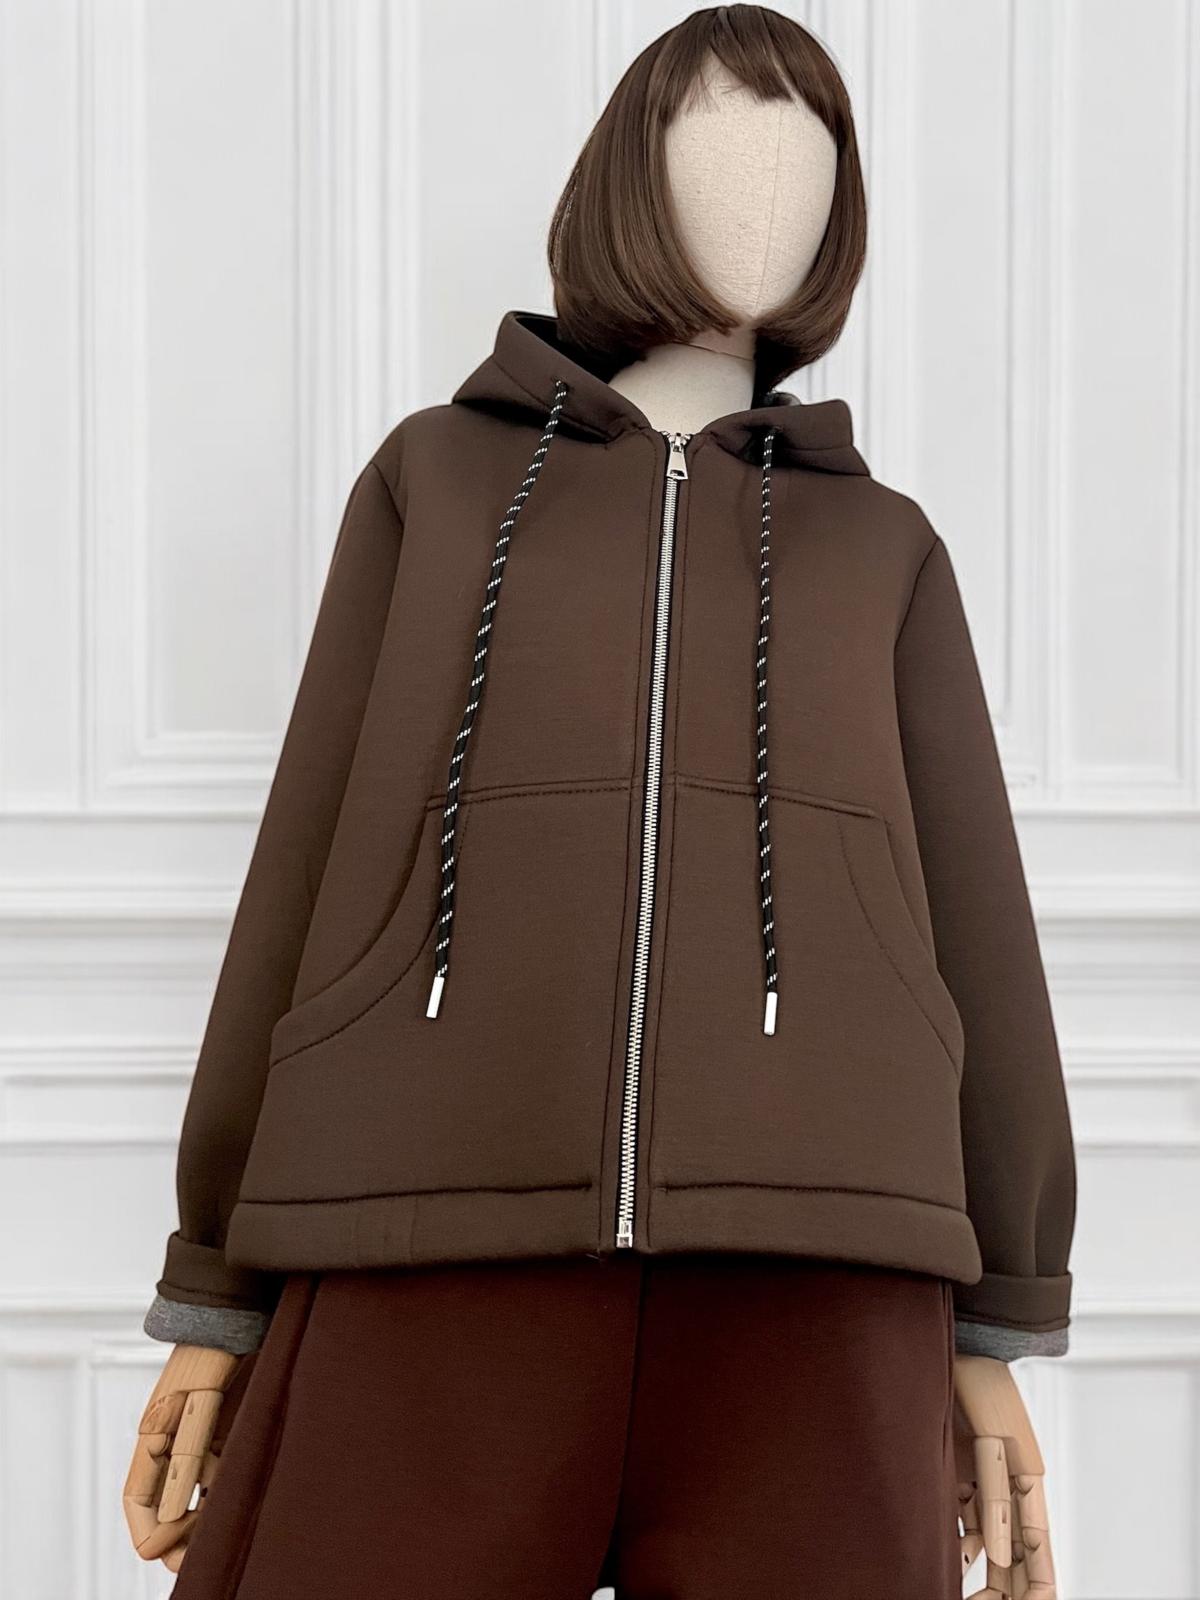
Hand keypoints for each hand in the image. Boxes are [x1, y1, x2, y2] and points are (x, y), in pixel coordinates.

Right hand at [123, 1343, 241, 1571]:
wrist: (233, 1314)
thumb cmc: (214, 1352)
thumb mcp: (200, 1405)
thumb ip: (188, 1454)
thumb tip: (170, 1513)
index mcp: (153, 1437)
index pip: (136, 1500)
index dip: (148, 1529)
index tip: (171, 1544)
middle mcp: (169, 1441)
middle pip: (162, 1504)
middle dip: (178, 1533)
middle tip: (202, 1549)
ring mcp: (194, 1436)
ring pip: (191, 1492)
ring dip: (204, 1512)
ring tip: (228, 1517)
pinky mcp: (219, 1428)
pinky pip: (214, 1470)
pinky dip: (223, 1487)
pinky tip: (243, 1491)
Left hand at [953, 1352, 1056, 1597]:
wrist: (961, 1346)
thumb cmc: (982, 1384)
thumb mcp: (993, 1438)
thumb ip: (997, 1490)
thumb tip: (1001, 1547)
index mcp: (1028, 1479)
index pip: (1039, 1546)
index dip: (1039, 1583)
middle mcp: (1008, 1484)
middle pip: (1013, 1551)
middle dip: (1006, 1587)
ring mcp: (983, 1476)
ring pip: (985, 1537)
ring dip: (976, 1566)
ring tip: (966, 1595)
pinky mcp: (959, 1466)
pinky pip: (961, 1512)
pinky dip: (956, 1537)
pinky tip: (948, 1560)